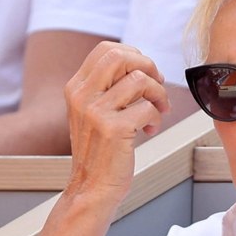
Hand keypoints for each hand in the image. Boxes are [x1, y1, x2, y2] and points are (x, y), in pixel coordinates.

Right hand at [63, 42, 169, 202]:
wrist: (92, 186)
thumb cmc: (101, 150)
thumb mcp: (94, 112)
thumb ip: (109, 87)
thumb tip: (143, 65)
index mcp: (76, 87)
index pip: (106, 49)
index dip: (135, 55)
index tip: (147, 74)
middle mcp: (82, 95)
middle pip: (120, 56)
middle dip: (148, 67)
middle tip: (157, 85)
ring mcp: (95, 111)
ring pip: (140, 80)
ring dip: (159, 94)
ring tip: (158, 110)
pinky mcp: (113, 128)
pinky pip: (148, 108)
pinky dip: (157, 117)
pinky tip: (149, 129)